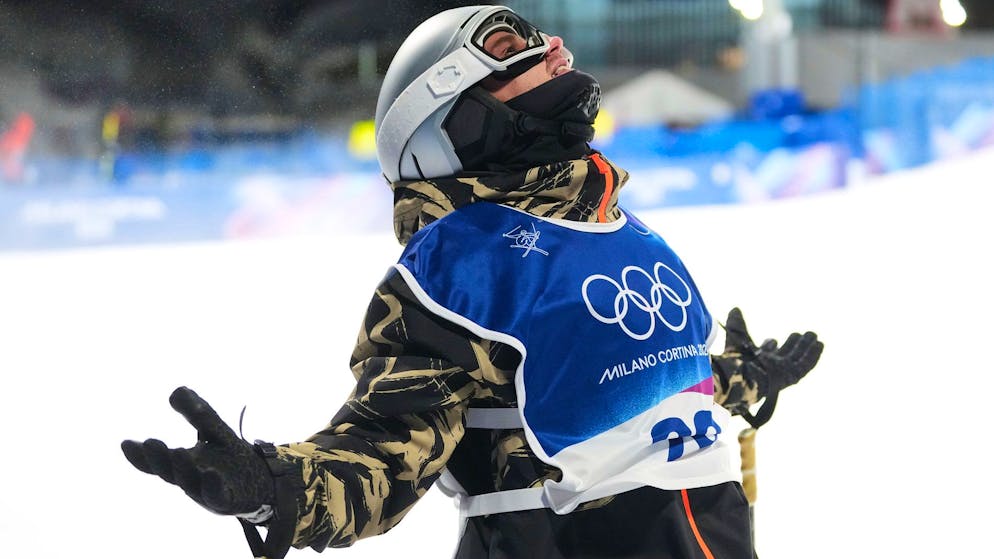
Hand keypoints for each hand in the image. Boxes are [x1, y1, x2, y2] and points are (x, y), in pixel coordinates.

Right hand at [121, 386, 274, 516]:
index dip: (141, 455)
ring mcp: (206, 491)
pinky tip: (211, 474)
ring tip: (179, 452)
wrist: (263, 481)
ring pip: (191, 482)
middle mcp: (190, 479)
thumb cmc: (231, 458)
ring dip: (183, 469)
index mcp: (182, 464)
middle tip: (149, 443)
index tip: (126, 443)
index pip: (157, 460)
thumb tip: (177, 390)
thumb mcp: (215, 431)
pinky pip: (217, 495)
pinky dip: (212, 486)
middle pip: (170, 471)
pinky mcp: (226, 500)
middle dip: (159, 458)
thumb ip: (198, 413)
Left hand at [723, 307, 823, 394]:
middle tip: (799, 334)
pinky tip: (820, 344)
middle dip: (792, 345)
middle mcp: (769, 368)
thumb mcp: (737, 336)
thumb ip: (737, 324)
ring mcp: (782, 373)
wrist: (743, 375)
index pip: (765, 354)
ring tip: (813, 335)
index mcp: (755, 361)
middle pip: (784, 355)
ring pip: (797, 359)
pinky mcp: (792, 376)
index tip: (772, 340)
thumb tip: (735, 308)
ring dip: (806, 347)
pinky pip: (806, 366)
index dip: (769, 346)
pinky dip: (813, 355)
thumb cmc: (737, 359)